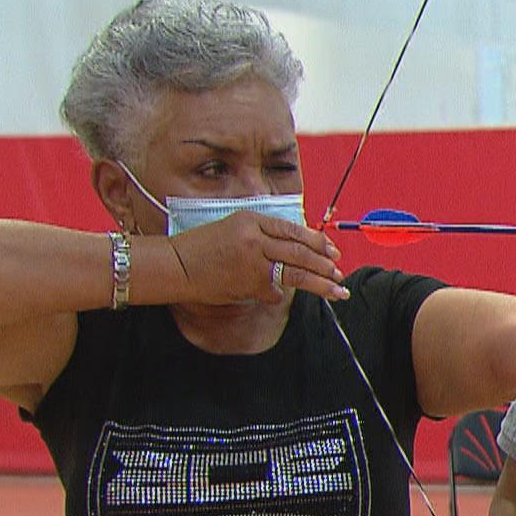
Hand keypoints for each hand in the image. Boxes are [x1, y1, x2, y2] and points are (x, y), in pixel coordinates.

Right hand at [169, 209, 346, 304]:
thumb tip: (295, 248)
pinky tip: (281, 296)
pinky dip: (279, 294)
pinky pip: (274, 291)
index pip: (293, 230)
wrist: (176, 264)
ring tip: (337, 290)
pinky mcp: (248, 284)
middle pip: (300, 251)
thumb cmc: (201, 246)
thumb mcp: (233, 227)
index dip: (317, 241)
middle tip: (339, 273)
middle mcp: (256, 238)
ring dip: (320, 283)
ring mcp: (253, 262)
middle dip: (324, 264)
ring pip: (296, 272)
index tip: (332, 251)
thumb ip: (262, 234)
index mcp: (252, 219)